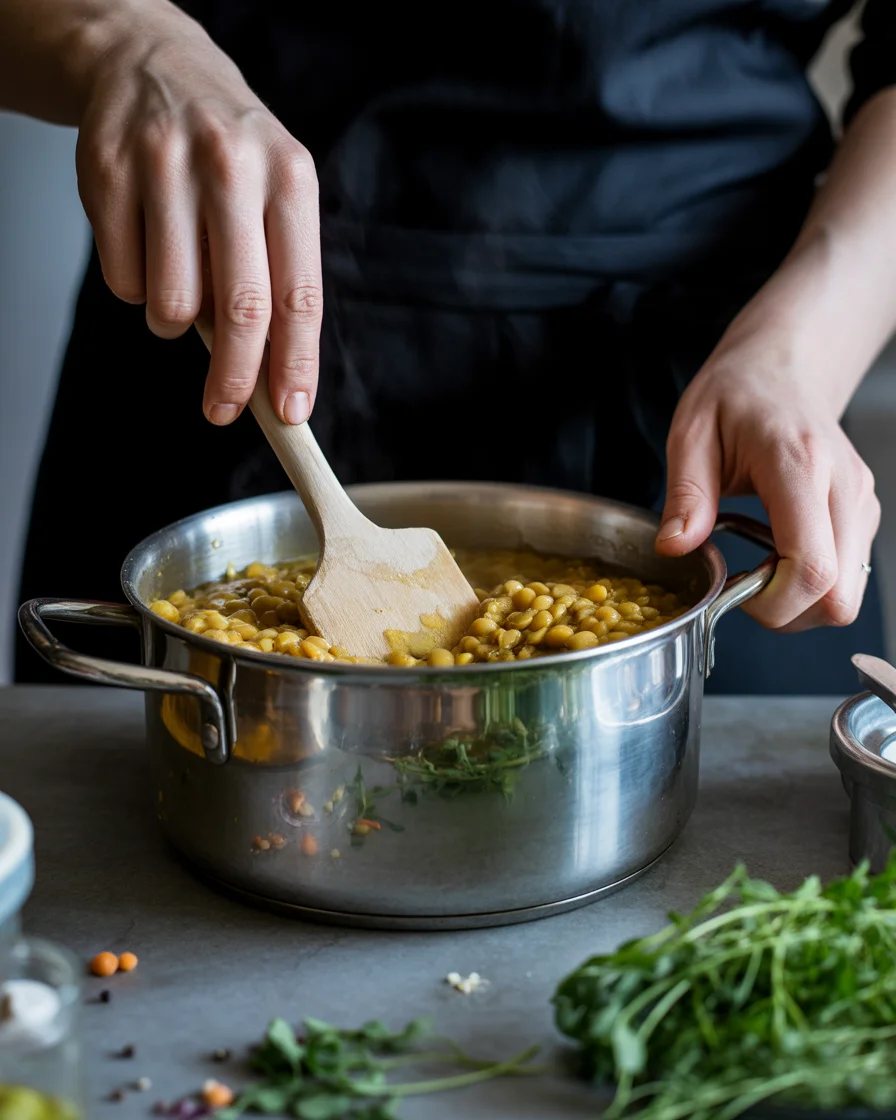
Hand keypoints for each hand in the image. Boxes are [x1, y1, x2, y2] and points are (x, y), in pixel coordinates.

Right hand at [75, 7, 320, 424]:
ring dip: (174, 323)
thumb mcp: (275, 194)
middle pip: (239, 308)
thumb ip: (278, 274)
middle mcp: (231, 167)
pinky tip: (146, 247)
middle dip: (233, 376)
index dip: (295, 363)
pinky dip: (135, 287)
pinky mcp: (107, 172)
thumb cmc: (229, 153)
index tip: (290, 412)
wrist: (154, 65)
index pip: (298, 293)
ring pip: (171, 302)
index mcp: (289, 178)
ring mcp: (164, 166)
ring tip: (180, 288)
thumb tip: (270, 373)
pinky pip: (122, 278)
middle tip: (223, 410)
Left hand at [656, 329, 879, 631]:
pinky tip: (778, 553)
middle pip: (839, 597)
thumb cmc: (736, 394)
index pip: (812, 567)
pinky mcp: (862, 515)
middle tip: (744, 586)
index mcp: (799, 464)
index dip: (773, 602)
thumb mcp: (691, 434)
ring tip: (758, 566)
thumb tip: (676, 548)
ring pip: (847, 596)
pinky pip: (846, 577)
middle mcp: (843, 487)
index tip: (734, 590)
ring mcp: (860, 502)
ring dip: (798, 602)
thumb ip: (686, 495)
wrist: (782, 367)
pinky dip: (810, 585)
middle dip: (786, 613)